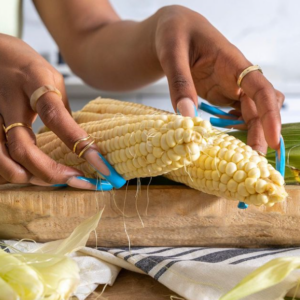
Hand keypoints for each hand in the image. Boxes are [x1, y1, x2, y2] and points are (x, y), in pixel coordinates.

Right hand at [0, 34, 123, 188]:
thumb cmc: (28, 66)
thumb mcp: (53, 81)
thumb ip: (62, 112)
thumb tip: (80, 141)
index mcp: (34, 82)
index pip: (56, 118)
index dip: (79, 143)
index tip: (101, 164)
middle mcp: (9, 102)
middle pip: (24, 148)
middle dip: (52, 172)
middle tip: (78, 181)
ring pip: (4, 159)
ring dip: (32, 177)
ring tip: (57, 181)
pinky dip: (15, 171)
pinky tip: (33, 175)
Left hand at [154, 5, 283, 152]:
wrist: (172, 31)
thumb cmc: (174, 33)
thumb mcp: (171, 52)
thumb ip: (179, 82)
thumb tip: (186, 116)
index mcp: (231, 61)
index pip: (260, 87)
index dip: (269, 113)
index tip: (272, 138)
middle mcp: (236, 76)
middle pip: (258, 107)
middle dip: (260, 132)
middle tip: (252, 160)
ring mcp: (229, 86)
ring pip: (249, 113)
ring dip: (249, 134)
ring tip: (241, 158)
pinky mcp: (220, 94)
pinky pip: (235, 114)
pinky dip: (234, 129)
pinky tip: (226, 142)